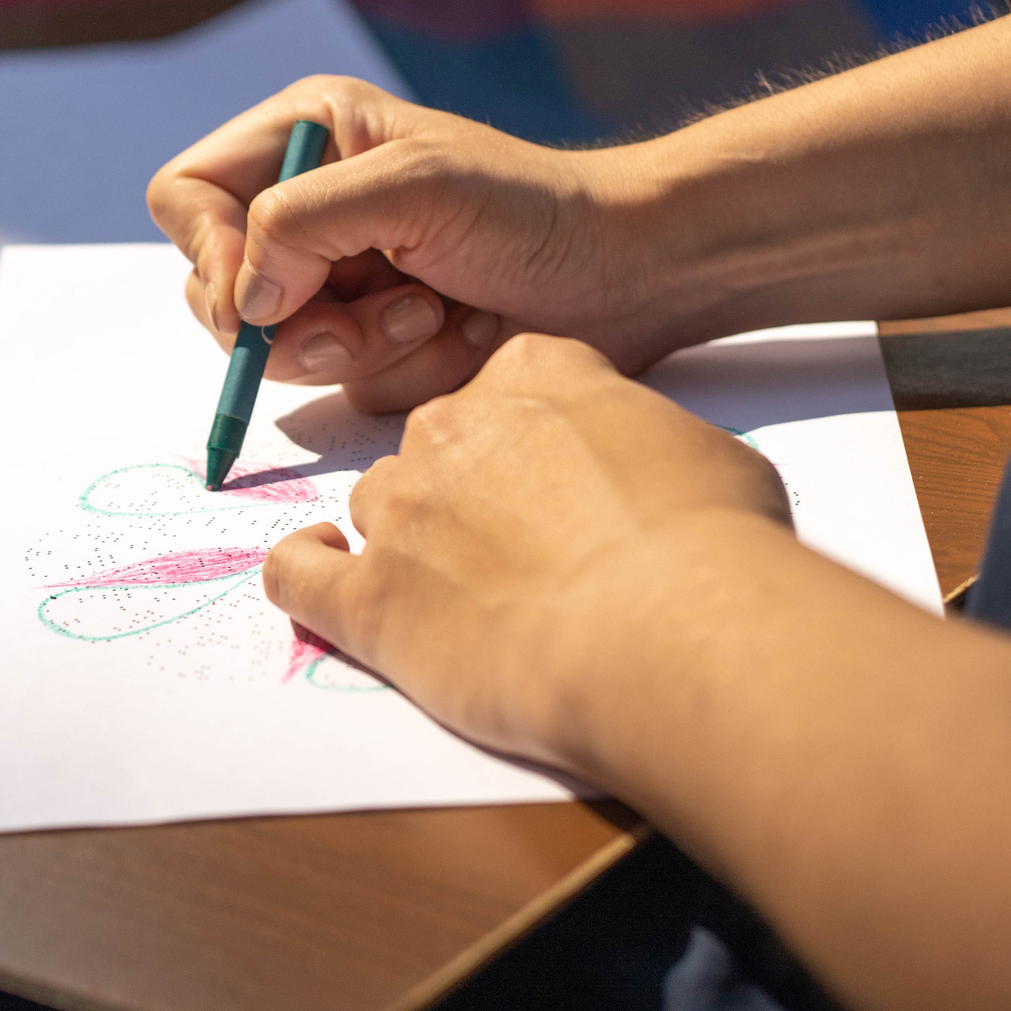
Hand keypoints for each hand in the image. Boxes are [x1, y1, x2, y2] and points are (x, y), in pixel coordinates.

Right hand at [147, 75, 676, 411]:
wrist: (628, 274)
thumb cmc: (535, 211)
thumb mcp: (414, 188)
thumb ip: (304, 222)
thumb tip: (243, 298)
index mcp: (305, 138)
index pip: (187, 197)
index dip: (210, 253)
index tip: (265, 296)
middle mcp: (307, 205)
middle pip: (220, 289)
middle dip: (300, 320)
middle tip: (381, 314)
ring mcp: (337, 277)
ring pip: (280, 350)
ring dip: (363, 346)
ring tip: (437, 314)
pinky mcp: (373, 338)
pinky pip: (342, 385)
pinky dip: (404, 371)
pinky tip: (459, 336)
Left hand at [262, 334, 790, 770]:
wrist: (673, 636)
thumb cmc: (712, 545)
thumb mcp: (707, 452)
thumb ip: (646, 442)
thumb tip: (648, 472)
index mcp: (536, 374)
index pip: (508, 383)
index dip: (537, 436)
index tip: (563, 477)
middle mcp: (454, 426)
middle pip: (439, 444)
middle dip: (474, 492)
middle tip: (531, 552)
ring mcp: (402, 512)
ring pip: (377, 504)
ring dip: (408, 539)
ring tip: (462, 592)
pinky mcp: (369, 602)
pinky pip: (297, 574)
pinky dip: (304, 574)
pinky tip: (328, 583)